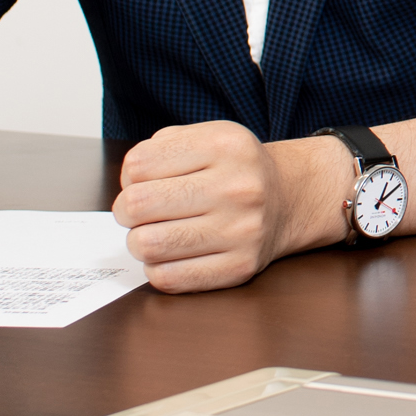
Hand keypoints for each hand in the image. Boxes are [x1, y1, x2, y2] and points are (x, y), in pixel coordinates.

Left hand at [112, 120, 346, 292]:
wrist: (289, 199)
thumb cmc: (234, 170)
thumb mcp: (207, 137)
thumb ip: (160, 149)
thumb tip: (126, 187)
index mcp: (226, 146)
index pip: (138, 166)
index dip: (129, 177)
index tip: (144, 182)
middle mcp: (238, 187)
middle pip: (138, 206)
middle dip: (127, 211)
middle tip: (140, 212)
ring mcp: (242, 230)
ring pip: (148, 245)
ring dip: (141, 241)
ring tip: (156, 232)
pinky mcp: (240, 267)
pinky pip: (168, 278)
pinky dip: (158, 267)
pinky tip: (173, 254)